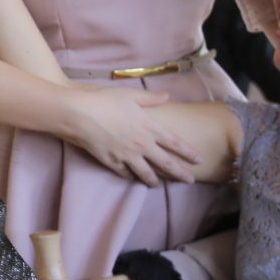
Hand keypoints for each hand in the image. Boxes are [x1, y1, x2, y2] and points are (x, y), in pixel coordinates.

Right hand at [63, 88, 200, 188]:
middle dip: (180, 173)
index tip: (199, 160)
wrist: (80, 114)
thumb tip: (167, 96)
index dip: (188, 152)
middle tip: (190, 180)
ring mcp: (127, 155)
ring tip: (158, 185)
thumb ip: (150, 98)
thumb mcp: (129, 94)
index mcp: (149, 128)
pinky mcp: (111, 162)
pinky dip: (129, 176)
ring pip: (146, 173)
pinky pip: (124, 173)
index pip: (175, 143)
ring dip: (154, 180)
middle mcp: (142, 145)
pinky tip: (132, 178)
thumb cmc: (104, 100)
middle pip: (165, 163)